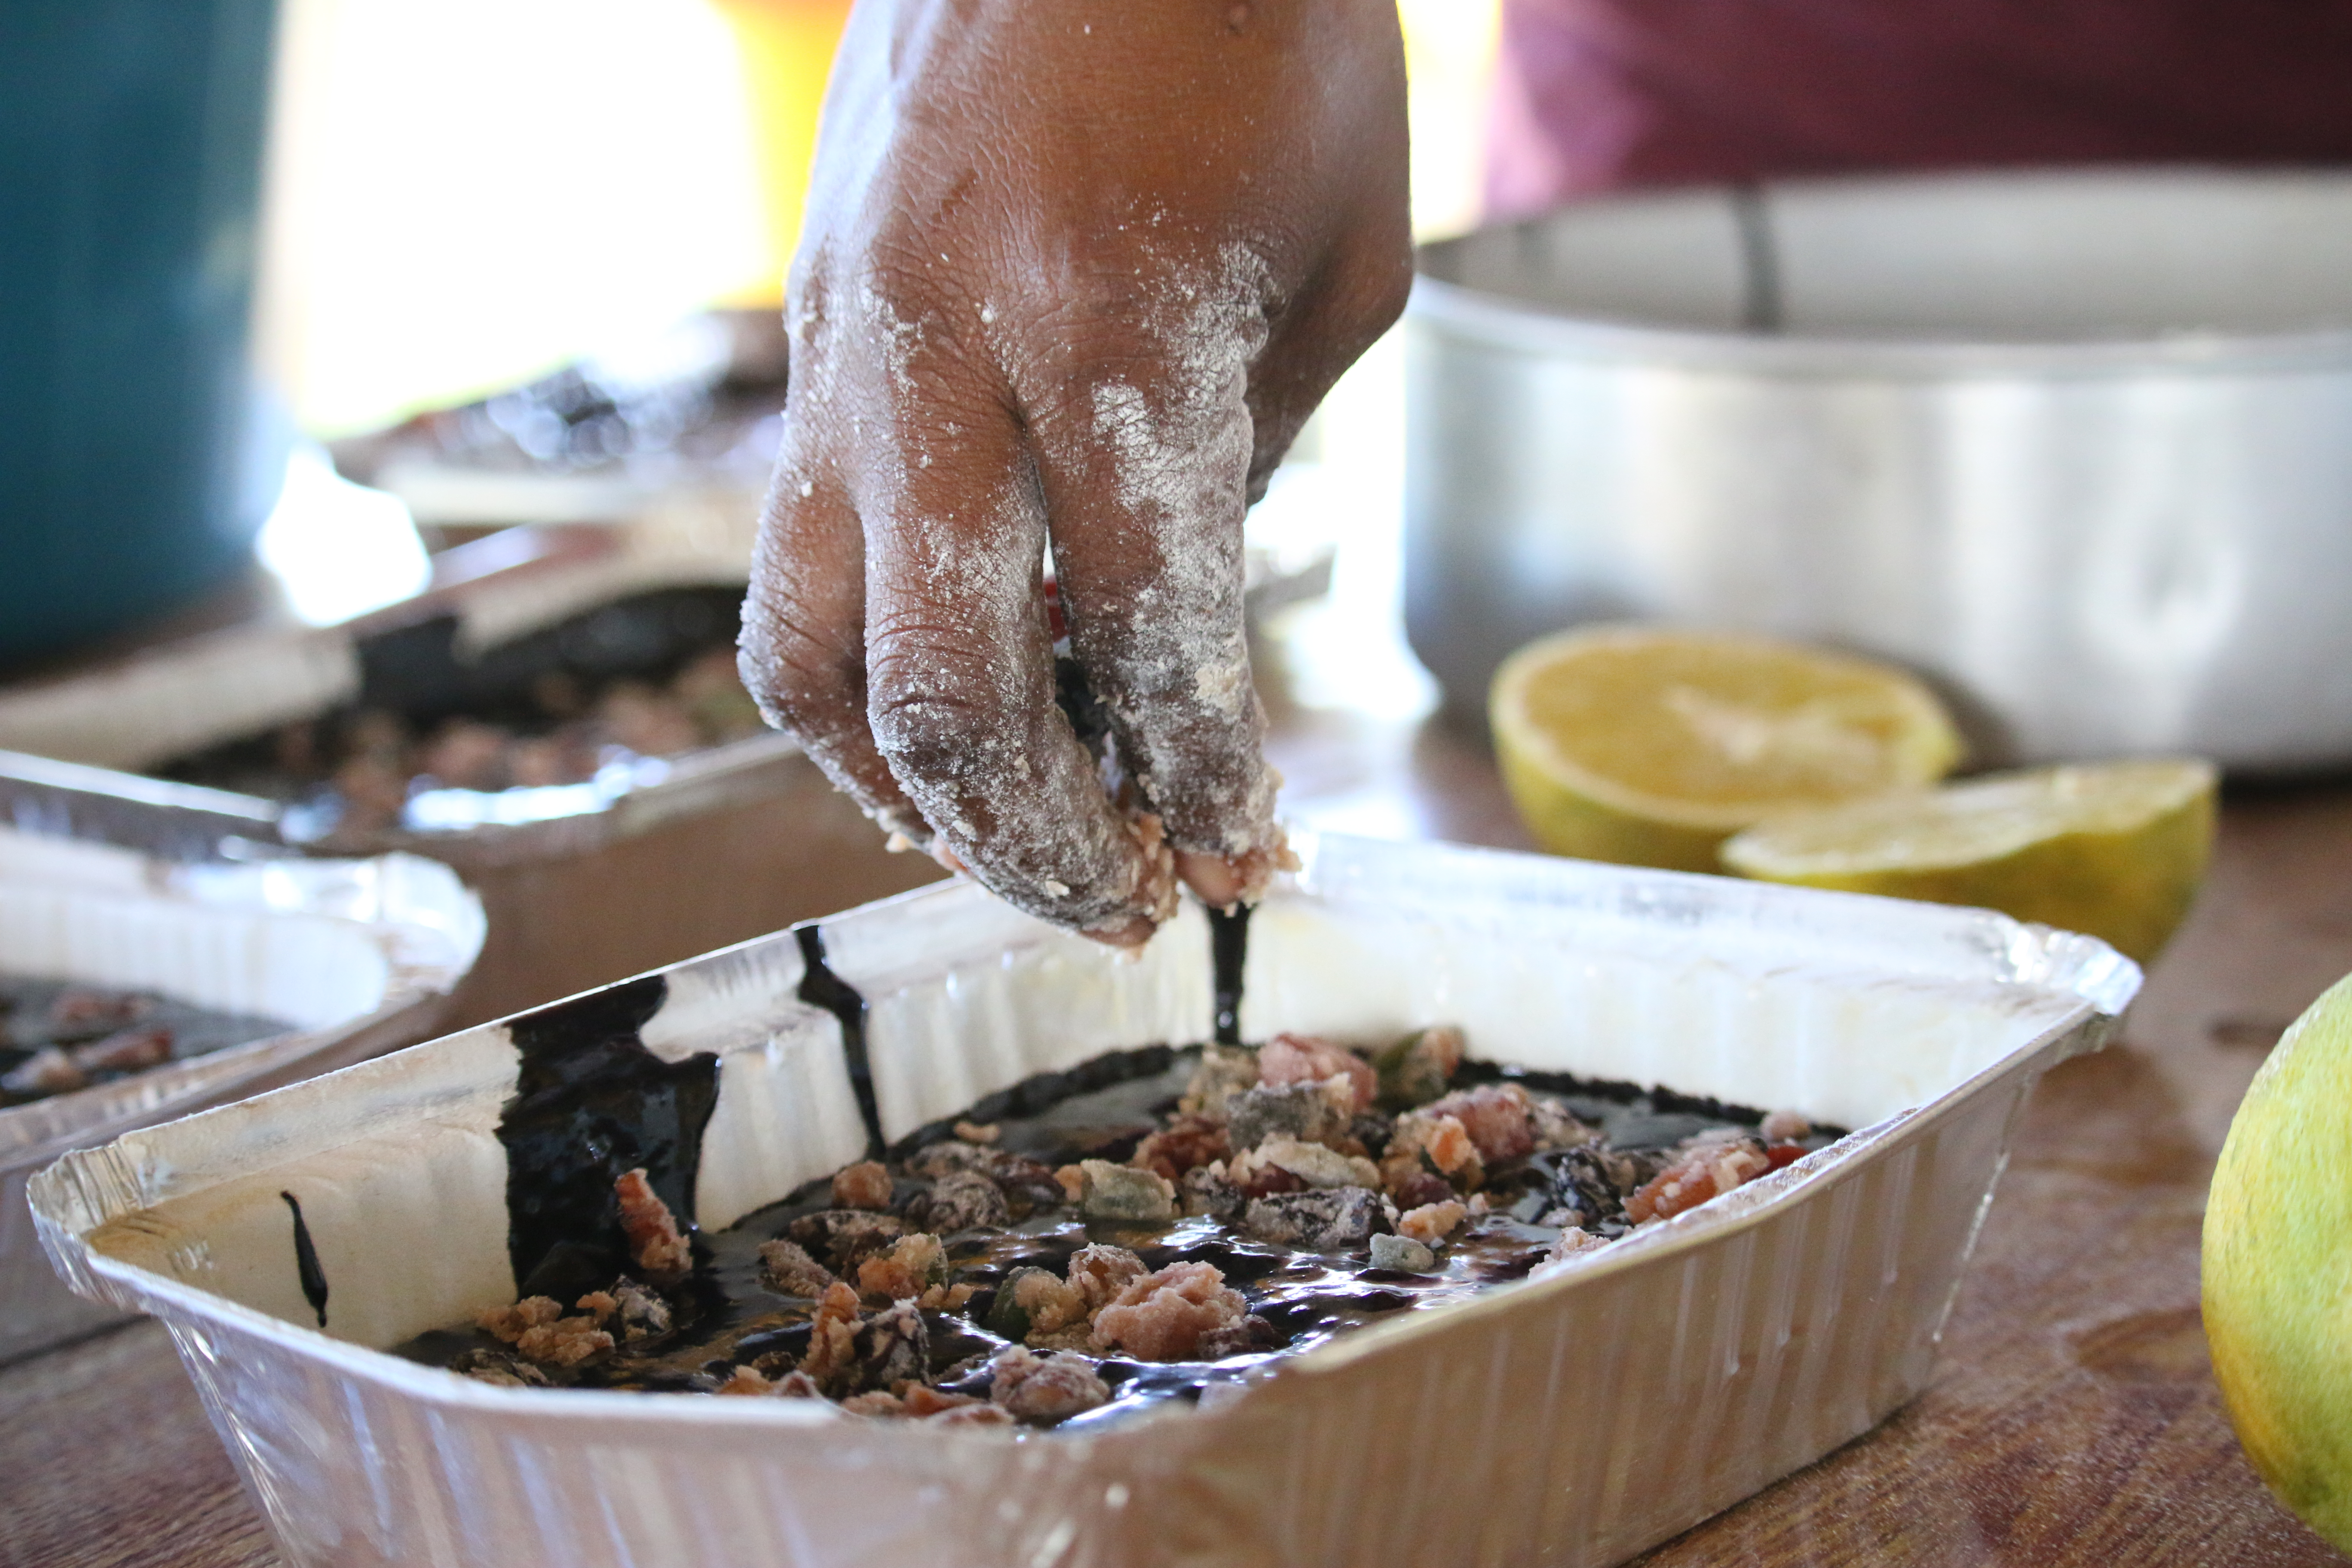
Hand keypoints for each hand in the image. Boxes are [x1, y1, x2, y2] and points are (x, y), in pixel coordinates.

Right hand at [738, 0, 1409, 943]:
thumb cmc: (1264, 41)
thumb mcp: (1335, 270)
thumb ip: (1248, 467)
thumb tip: (1175, 638)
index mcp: (1111, 329)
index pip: (1143, 638)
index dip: (1196, 785)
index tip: (1241, 867)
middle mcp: (943, 353)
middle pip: (945, 692)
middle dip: (1040, 841)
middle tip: (1124, 908)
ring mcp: (843, 347)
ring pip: (809, 656)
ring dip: (910, 793)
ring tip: (1007, 844)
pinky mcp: (801, 338)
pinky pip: (790, 560)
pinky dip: (851, 681)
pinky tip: (928, 722)